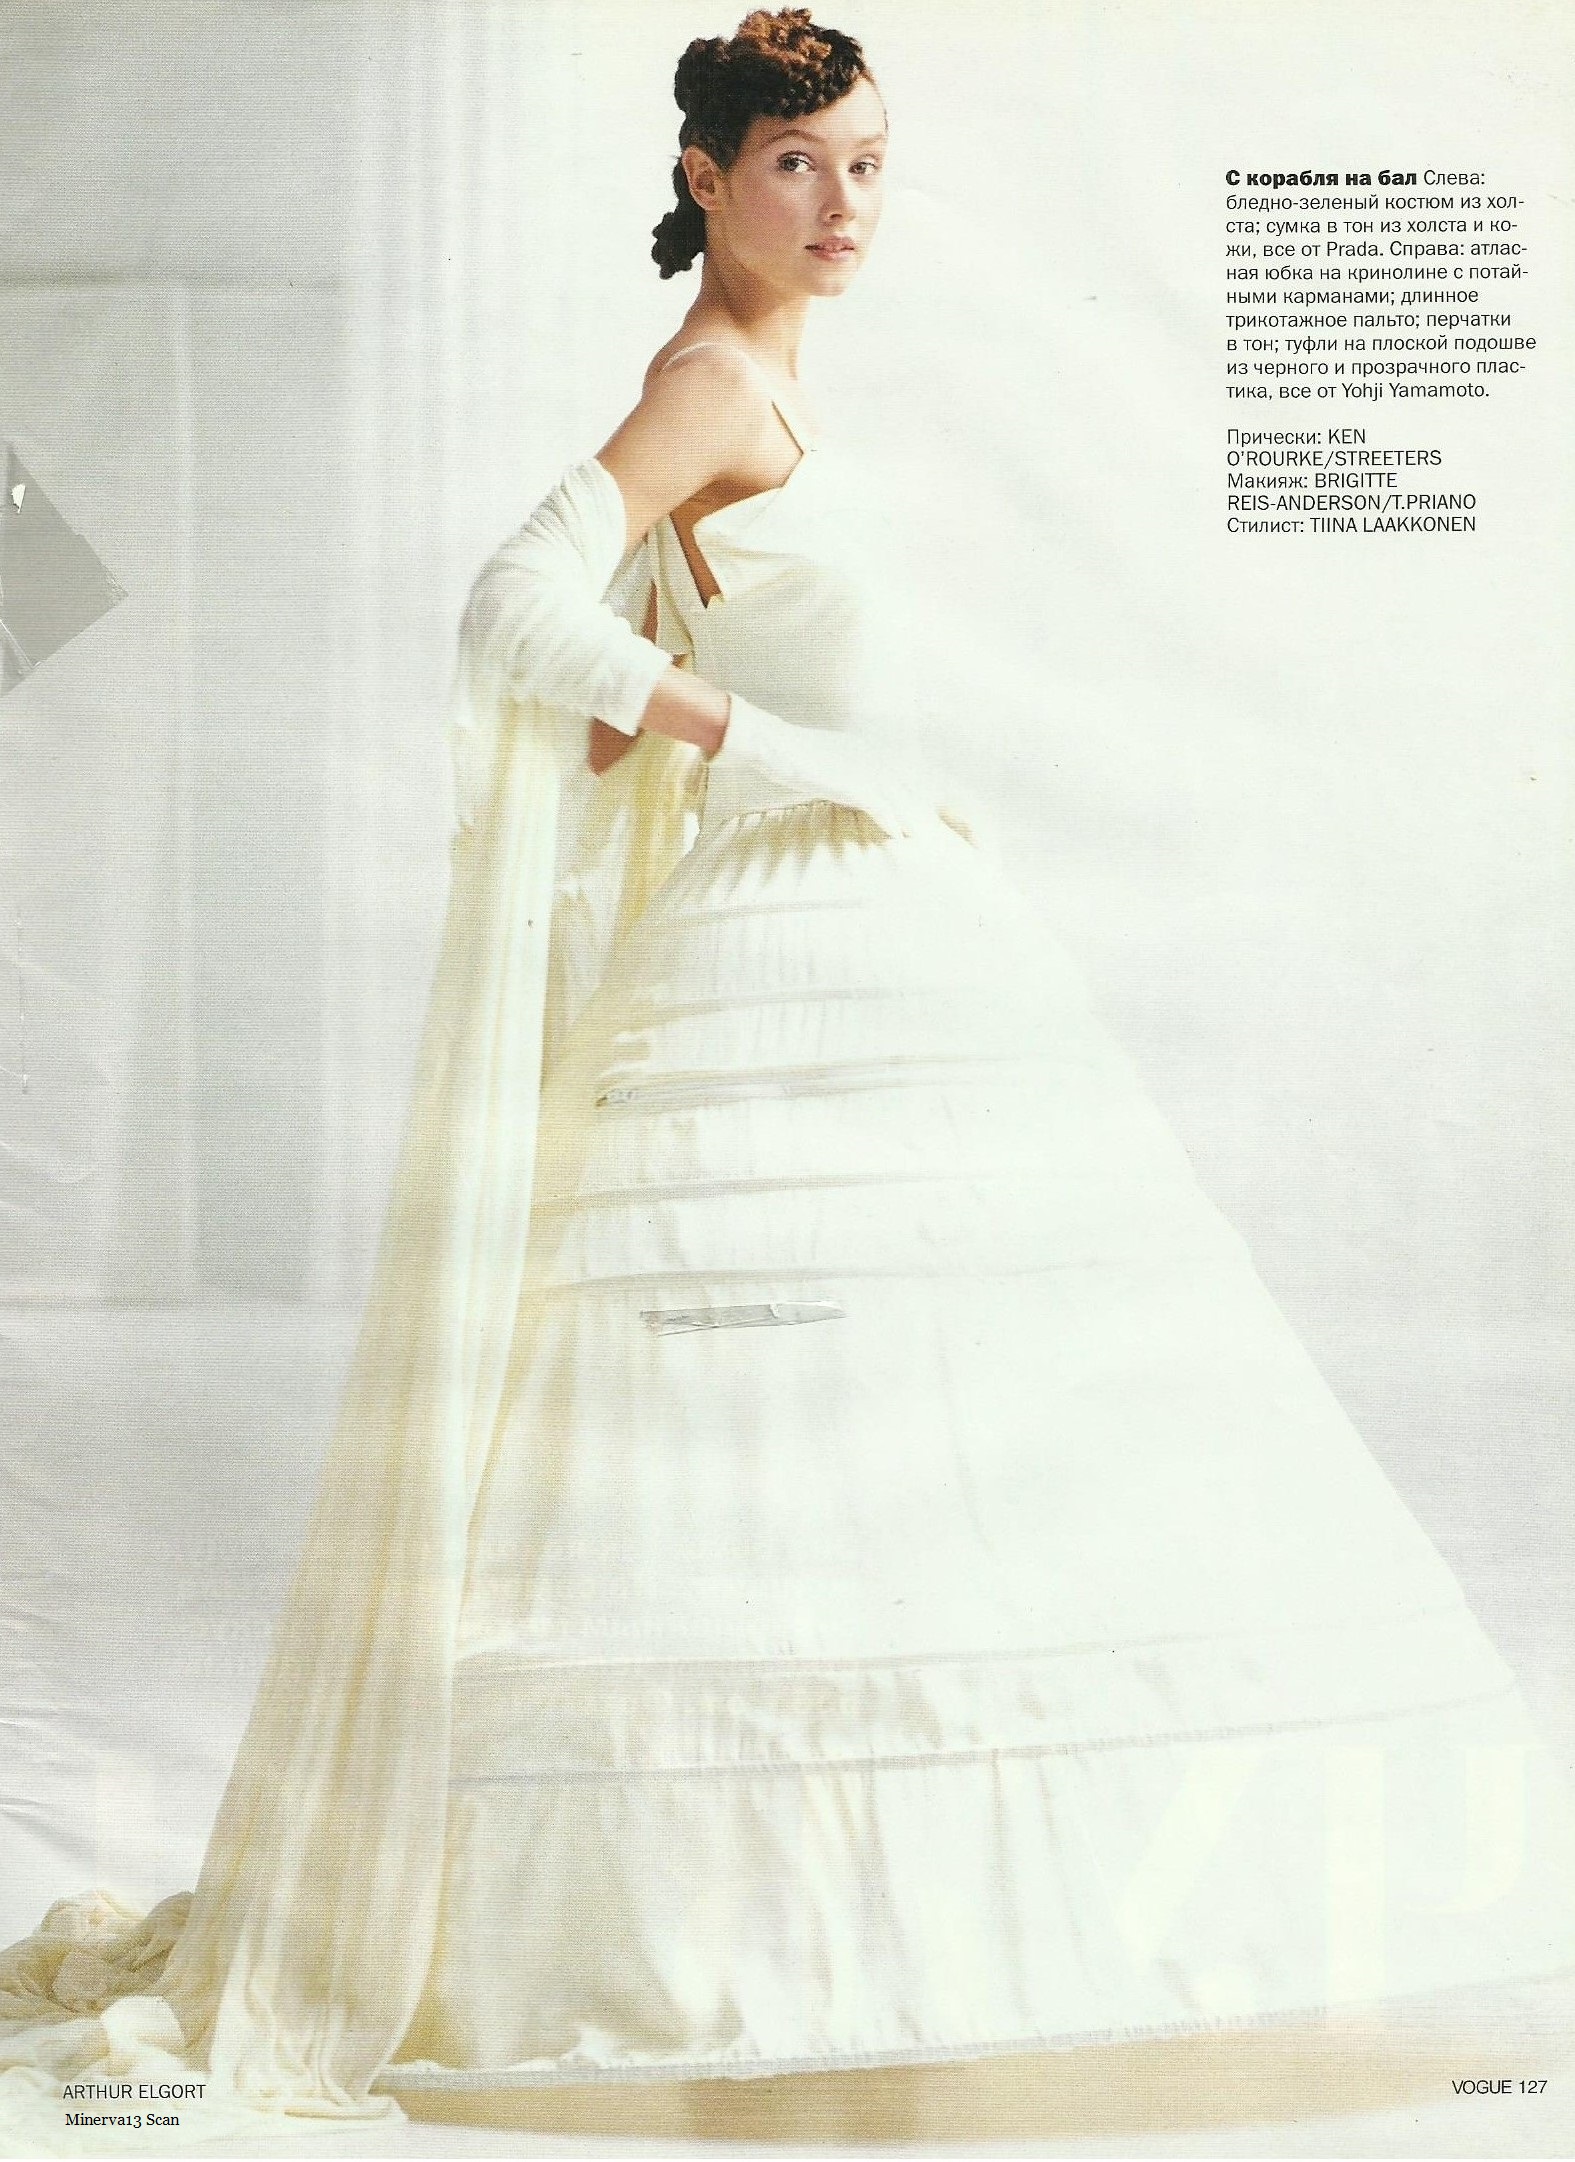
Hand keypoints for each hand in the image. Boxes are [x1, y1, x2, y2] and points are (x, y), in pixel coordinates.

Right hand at [711, 694, 944, 841]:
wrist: (776, 745)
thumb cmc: (793, 754)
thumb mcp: (824, 760)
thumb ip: (841, 772)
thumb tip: (844, 784)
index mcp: (865, 749)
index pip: (900, 772)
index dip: (915, 791)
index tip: (927, 806)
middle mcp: (870, 757)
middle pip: (905, 785)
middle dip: (921, 806)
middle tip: (933, 824)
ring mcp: (863, 769)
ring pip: (897, 797)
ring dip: (910, 818)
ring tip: (921, 836)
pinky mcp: (852, 784)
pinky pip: (879, 806)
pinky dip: (890, 821)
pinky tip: (898, 835)